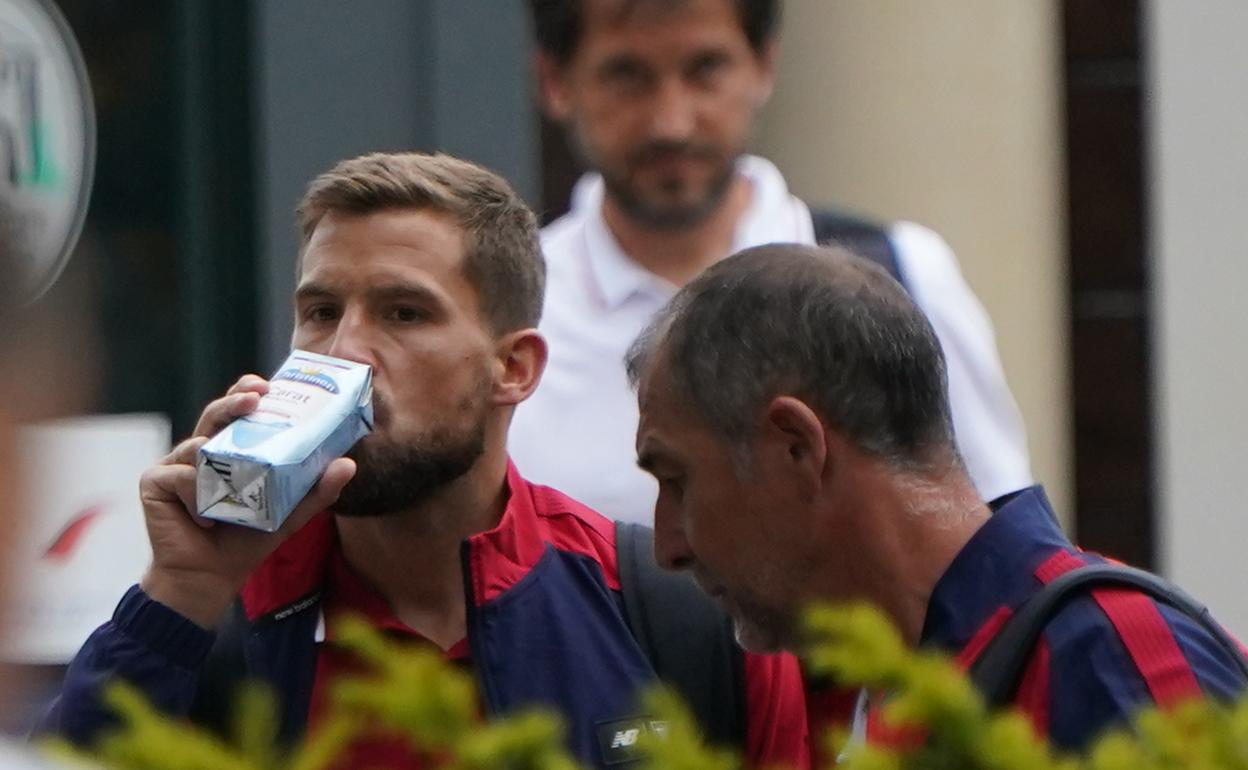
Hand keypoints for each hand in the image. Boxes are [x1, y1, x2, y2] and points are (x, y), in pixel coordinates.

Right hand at [138, 375, 355, 627]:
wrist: (211, 577)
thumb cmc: (245, 541)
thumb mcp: (289, 514)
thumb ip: (316, 490)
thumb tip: (348, 464)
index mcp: (231, 451)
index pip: (238, 412)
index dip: (247, 392)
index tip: (267, 385)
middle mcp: (202, 451)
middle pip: (215, 414)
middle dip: (234, 401)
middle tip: (254, 397)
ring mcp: (176, 464)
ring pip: (198, 446)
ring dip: (218, 471)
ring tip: (228, 502)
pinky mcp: (155, 481)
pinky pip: (181, 476)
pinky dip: (197, 497)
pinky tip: (203, 520)